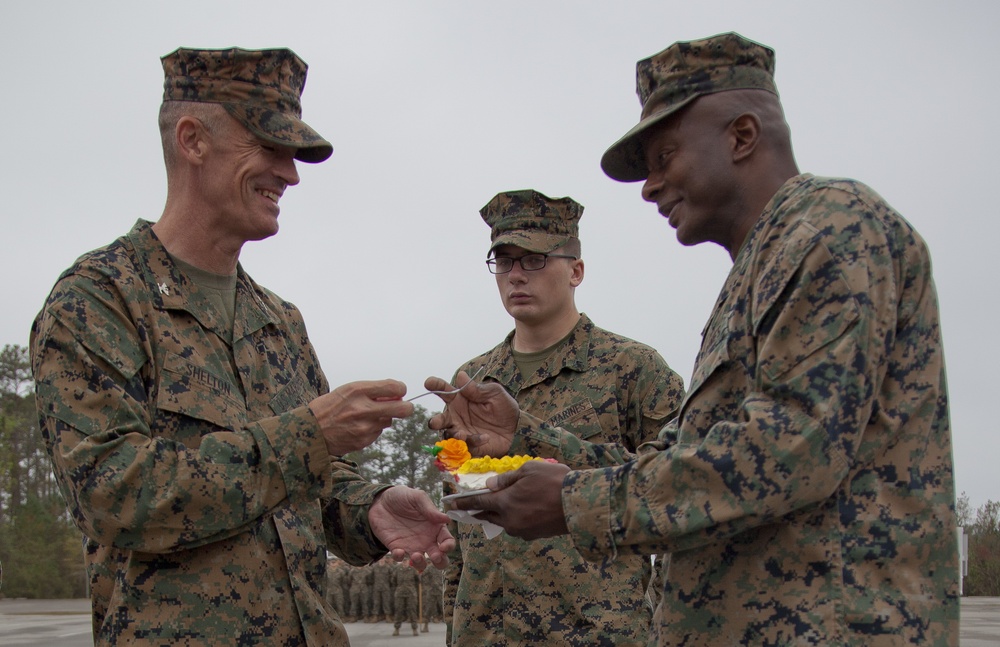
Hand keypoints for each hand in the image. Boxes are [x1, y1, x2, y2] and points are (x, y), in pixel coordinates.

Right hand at [309, 380, 413, 455]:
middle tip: (405, 407)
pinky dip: (372, 429)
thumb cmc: (330, 406)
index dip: (400, 389)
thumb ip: (373, 390)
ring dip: (383, 418)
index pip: (395, 387)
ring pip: (389, 421)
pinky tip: (357, 427)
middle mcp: (363, 408)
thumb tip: (398, 393)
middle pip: (402, 409)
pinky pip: (377, 433)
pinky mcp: (363, 441)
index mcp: (358, 390)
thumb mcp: (348, 390)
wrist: (309, 430)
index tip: (398, 392)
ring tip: (365, 416)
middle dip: (407, 407)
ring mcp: (364, 427)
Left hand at [368, 486, 455, 570]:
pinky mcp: (395, 547)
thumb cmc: (403, 496)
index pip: (447, 541)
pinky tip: (398, 551)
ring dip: (420, 564)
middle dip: (440, 562)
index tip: (443, 546)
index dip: (449, 546)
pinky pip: (399, 558)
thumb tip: (447, 519)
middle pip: (439, 558)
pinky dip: (400, 557)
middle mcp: (426, 539)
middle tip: (435, 557)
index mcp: (435, 527)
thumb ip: (430, 509)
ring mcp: (411, 545)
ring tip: (416, 556)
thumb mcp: (417, 497)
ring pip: (421, 563)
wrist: (380, 500)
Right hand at [424, 372, 518, 456]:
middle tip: (434, 423)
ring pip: (448, 435)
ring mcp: (461, 432)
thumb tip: (460, 376)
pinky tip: (485, 437)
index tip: (428, 382)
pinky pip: (465, 446)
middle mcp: (456, 417)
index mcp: (459, 400)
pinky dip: (473, 441)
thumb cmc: (504, 407)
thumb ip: (477, 388)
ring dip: (453, 435)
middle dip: (435, 422)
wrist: (517, 428)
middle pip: (439, 419)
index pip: (444, 391)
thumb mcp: (494, 393)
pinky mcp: (469, 445)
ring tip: (462, 434)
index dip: (435, 386)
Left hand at [449, 461, 569, 539]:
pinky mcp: (534, 535)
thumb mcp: (529, 470)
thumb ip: (506, 479)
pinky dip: (515, 518)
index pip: (478, 502)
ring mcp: (522, 530)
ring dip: (499, 514)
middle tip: (470, 507)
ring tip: (501, 505)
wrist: (580, 504)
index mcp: (505, 502)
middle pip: (488, 515)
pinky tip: (522, 510)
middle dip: (479, 510)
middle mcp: (510, 520)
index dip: (463, 503)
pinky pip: (518, 526)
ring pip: (504, 522)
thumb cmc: (555, 481)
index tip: (450, 505)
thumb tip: (490, 485)